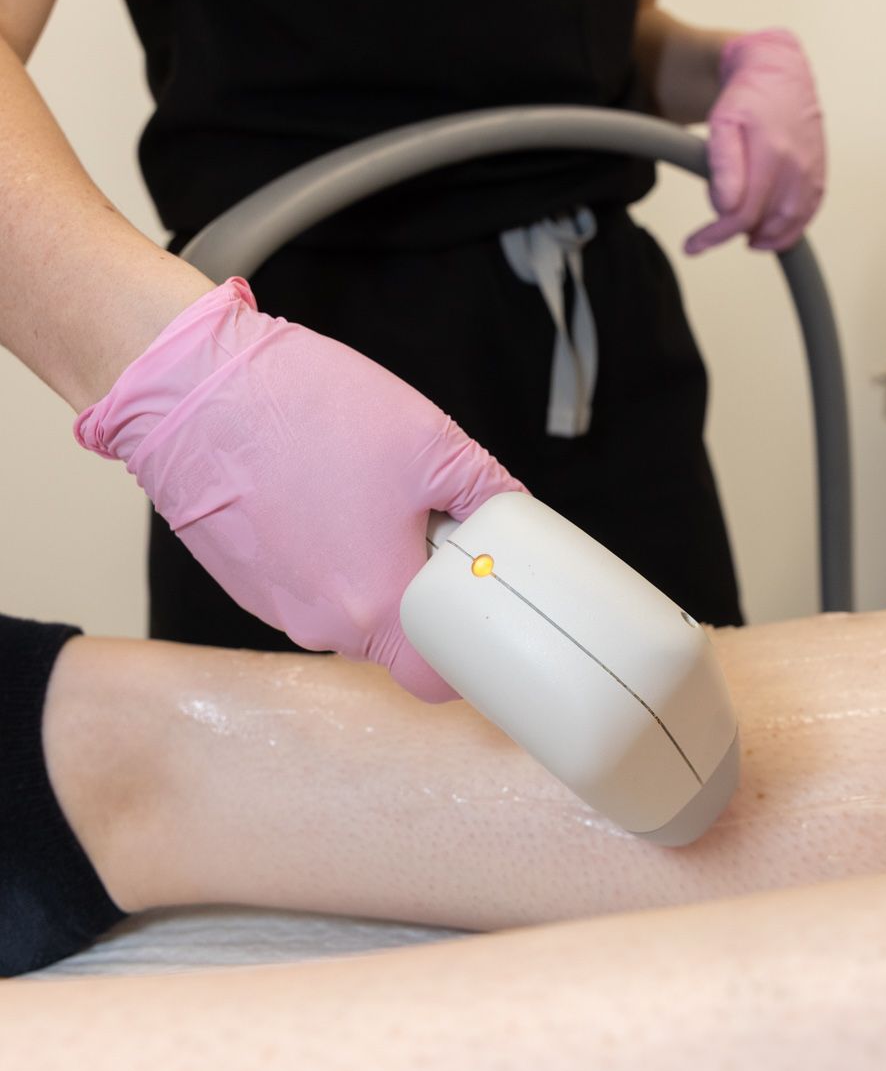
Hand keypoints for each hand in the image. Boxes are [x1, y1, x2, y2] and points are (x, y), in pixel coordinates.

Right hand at [74, 278, 522, 701]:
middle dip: (421, 586)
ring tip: (368, 492)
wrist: (192, 392)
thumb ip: (485, 491)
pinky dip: (328, 550)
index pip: (435, 678)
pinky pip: (309, 582)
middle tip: (428, 522)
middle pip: (395, 636)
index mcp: (374, 607)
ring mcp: (276, 605)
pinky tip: (324, 490)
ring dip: (373, 564)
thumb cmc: (302, 415)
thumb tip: (508, 514)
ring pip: (351, 606)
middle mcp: (320, 623)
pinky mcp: (247, 580)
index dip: (466, 649)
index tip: (477, 607)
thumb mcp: (429, 442)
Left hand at [684, 28, 825, 255]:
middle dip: (735, 234)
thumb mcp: (722, 121)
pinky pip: (807, 214)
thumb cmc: (748, 95)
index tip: (693, 246)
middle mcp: (797, 167)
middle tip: (712, 234)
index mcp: (771, 153)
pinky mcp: (819, 174)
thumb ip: (723, 164)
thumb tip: (726, 207)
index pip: (742, 213)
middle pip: (765, 224)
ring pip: (790, 225)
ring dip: (765, 238)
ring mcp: (811, 172)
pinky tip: (770, 233)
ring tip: (743, 237)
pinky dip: (790, 230)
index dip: (715, 235)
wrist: (780, 71)